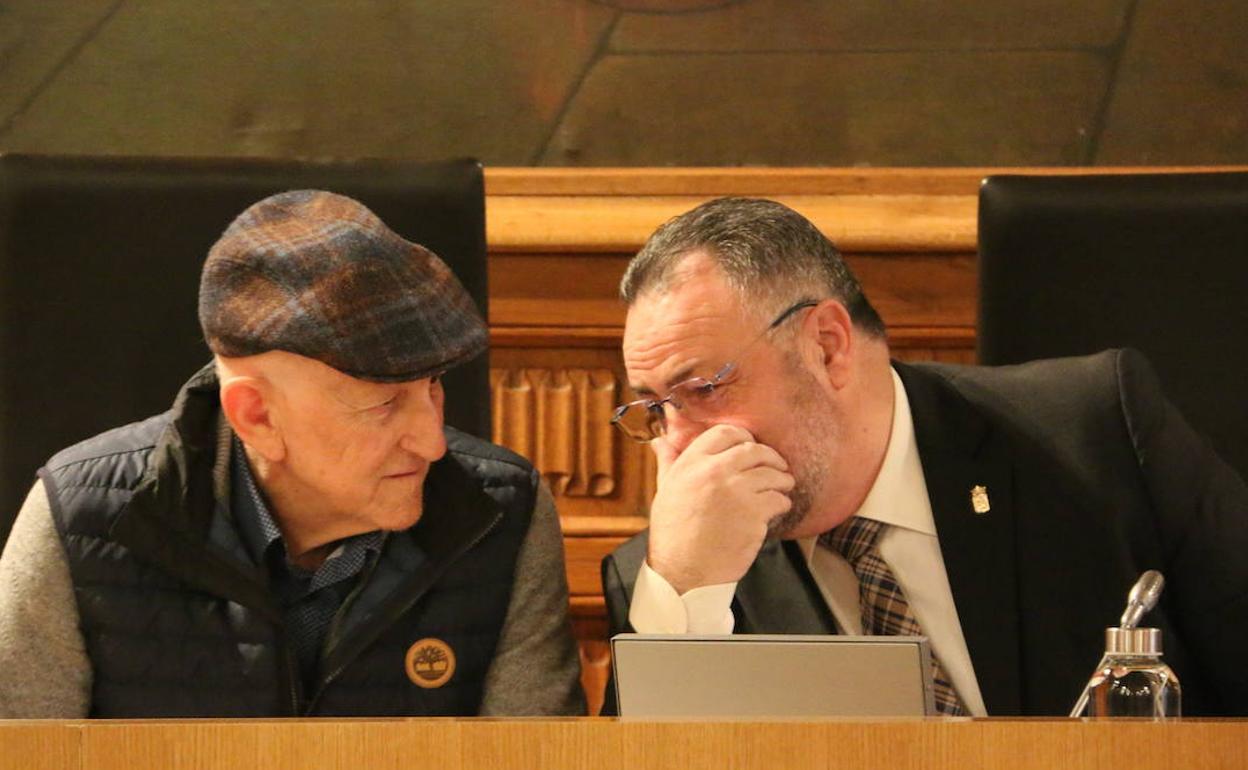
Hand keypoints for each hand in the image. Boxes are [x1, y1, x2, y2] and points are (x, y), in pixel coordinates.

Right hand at [646, 424, 793, 594]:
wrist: (684, 572)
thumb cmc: (673, 535)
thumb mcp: (665, 492)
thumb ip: (667, 462)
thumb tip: (661, 442)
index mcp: (691, 464)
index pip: (724, 433)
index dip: (743, 437)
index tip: (751, 445)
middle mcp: (714, 472)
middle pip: (753, 450)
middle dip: (770, 456)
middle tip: (777, 465)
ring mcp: (736, 492)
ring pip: (771, 473)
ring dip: (781, 479)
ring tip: (783, 485)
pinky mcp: (754, 514)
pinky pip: (778, 498)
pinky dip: (782, 502)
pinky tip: (778, 507)